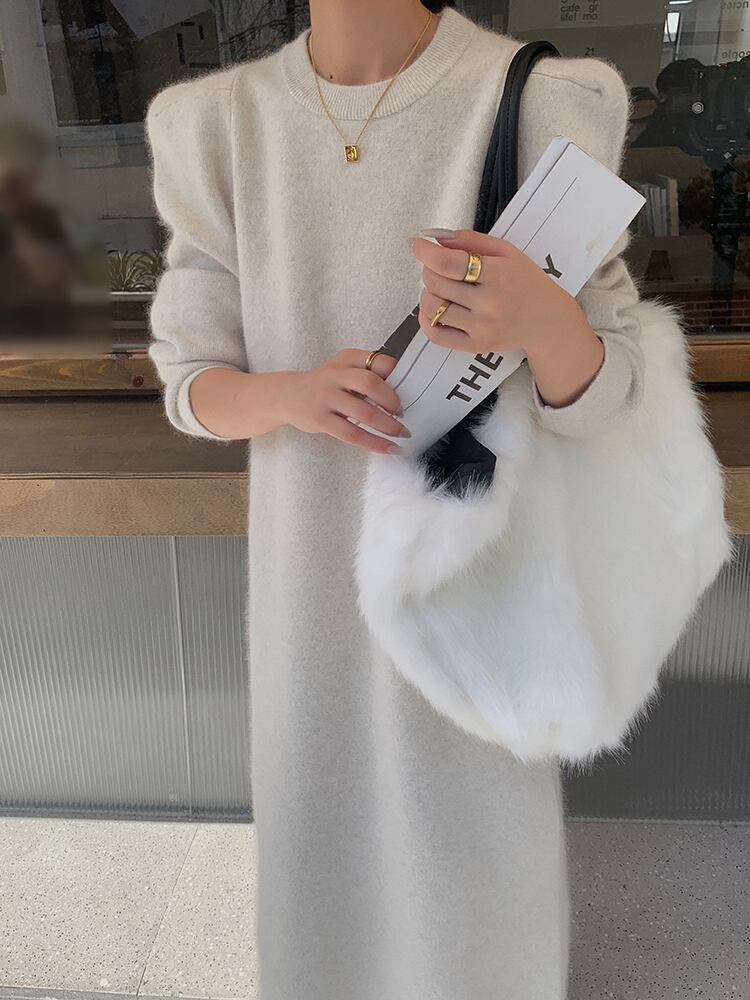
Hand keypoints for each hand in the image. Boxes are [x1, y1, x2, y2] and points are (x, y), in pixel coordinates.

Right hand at [282, 348, 406, 454]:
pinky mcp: (321, 420)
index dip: (398, 377)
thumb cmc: (326, 385)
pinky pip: (352, 434)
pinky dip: (374, 443)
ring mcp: (326, 398)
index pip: (379, 362)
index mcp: (346, 358)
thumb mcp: (343, 370)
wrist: (288, 396)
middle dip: (392, 401)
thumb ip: (367, 375)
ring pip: (364, 412)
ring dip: (388, 426)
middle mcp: (335, 375)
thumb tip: (403, 393)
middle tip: (402, 413)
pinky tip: (389, 449)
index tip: (408, 390)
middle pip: (370, 383)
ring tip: (400, 434)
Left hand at [410, 227, 590, 357]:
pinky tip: (435, 307)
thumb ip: (470, 240)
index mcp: (498, 275)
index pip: (449, 263)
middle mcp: (489, 305)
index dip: (426, 252)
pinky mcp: (475, 346)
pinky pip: (435, 334)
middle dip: (429, 269)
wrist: (546, 320)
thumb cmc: (525, 281)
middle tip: (438, 265)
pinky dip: (427, 318)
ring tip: (442, 286)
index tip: (417, 244)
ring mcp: (481, 328)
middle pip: (436, 283)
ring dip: (428, 292)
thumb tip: (436, 237)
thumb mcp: (506, 251)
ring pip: (432, 307)